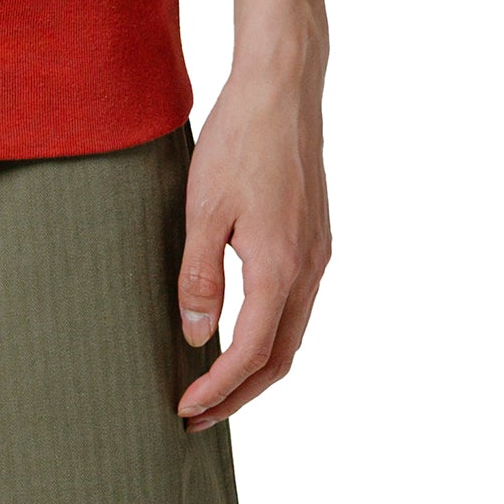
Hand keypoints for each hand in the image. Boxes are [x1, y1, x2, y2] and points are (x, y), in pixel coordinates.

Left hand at [174, 63, 331, 430]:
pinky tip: (244, 327)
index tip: (185, 408)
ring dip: (256, 366)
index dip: (218, 388)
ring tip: (216, 382)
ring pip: (293, 333)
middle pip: (280, 358)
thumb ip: (200, 276)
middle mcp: (309, 269)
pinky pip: (298, 304)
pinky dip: (272, 333)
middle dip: (239, 394)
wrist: (282, 88)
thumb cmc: (238, 140)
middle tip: (197, 414)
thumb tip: (198, 337)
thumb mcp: (204, 208)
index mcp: (280, 268)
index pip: (250, 353)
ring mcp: (318, 253)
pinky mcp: (316, 236)